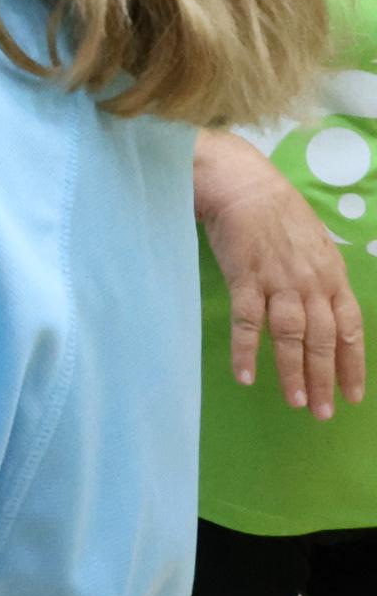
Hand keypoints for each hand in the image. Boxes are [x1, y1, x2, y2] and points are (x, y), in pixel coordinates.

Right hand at [199, 130, 366, 417]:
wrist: (242, 183)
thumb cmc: (275, 212)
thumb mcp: (314, 244)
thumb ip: (320, 277)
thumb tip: (324, 311)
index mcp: (331, 274)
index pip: (350, 328)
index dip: (353, 364)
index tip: (353, 395)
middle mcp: (311, 282)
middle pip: (323, 339)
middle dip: (326, 378)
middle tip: (324, 412)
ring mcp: (278, 280)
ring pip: (291, 335)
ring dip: (293, 371)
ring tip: (296, 402)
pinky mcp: (245, 277)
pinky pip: (247, 321)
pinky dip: (246, 350)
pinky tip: (245, 376)